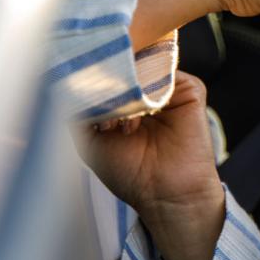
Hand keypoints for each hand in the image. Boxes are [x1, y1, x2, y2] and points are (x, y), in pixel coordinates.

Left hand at [83, 72, 223, 259]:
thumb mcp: (88, 140)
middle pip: (125, 65)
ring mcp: (168, 90)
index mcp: (123, 101)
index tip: (74, 83)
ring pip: (144, 67)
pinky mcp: (190, 91)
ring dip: (127, 87)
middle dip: (107, 78)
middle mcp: (146, 92)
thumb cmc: (128, 172)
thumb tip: (69, 80)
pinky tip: (138, 116)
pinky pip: (169, 73)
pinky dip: (150, 88)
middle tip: (94, 98)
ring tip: (117, 121)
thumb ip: (77, 109)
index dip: (90, 74)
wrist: (166, 193)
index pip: (106, 73)